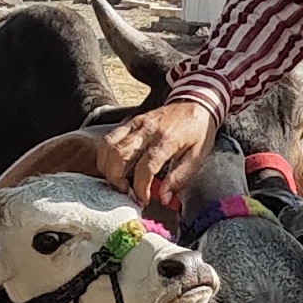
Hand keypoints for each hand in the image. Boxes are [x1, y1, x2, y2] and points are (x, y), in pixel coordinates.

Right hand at [97, 99, 216, 212]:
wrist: (196, 103)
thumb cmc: (197, 131)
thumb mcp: (197, 157)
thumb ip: (179, 178)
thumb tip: (163, 198)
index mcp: (167, 140)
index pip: (146, 167)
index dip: (140, 187)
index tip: (142, 200)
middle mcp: (148, 130)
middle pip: (119, 155)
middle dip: (116, 179)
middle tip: (125, 192)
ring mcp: (136, 123)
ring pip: (109, 144)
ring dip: (106, 167)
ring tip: (117, 180)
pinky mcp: (131, 121)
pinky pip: (109, 137)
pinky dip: (105, 154)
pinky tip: (114, 166)